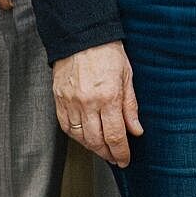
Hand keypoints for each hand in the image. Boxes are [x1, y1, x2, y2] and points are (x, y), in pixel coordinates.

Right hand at [53, 41, 143, 165]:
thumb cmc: (107, 52)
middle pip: (96, 141)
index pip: (115, 136)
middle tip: (115, 159)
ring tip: (102, 150)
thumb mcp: (127, 76)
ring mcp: (71, 103)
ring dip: (92, 148)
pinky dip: (77, 136)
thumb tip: (136, 130)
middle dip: (107, 154)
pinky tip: (85, 138)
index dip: (121, 152)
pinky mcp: (59, 100)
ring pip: (80, 137)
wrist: (81, 36)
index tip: (125, 160)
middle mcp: (88, 103)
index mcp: (108, 97)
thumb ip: (130, 106)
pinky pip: (66, 127)